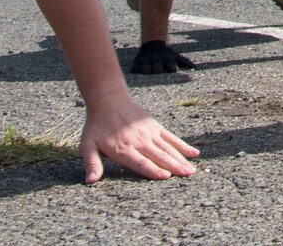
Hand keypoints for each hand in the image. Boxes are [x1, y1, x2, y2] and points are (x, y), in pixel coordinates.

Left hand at [79, 92, 198, 182]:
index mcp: (122, 149)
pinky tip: (194, 153)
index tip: (166, 177)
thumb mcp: (88, 146)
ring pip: (168, 148)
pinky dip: (183, 145)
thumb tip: (90, 181)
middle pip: (159, 156)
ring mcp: (150, 133)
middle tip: (189, 175)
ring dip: (181, 159)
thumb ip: (92, 164)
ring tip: (192, 169)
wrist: (109, 100)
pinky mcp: (156, 127)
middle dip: (174, 167)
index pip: (140, 162)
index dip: (153, 170)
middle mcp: (139, 142)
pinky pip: (171, 138)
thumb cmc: (97, 126)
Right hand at [129, 40, 195, 74]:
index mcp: (166, 58)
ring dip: (147, 73)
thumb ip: (184, 62)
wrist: (153, 46)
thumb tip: (196, 67)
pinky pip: (135, 69)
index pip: (170, 64)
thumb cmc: (166, 55)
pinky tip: (138, 75)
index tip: (173, 72)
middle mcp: (156, 59)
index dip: (171, 68)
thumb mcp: (175, 56)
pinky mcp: (137, 63)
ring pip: (146, 69)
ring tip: (148, 76)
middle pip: (157, 68)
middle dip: (158, 71)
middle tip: (158, 74)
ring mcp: (146, 61)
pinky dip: (136, 72)